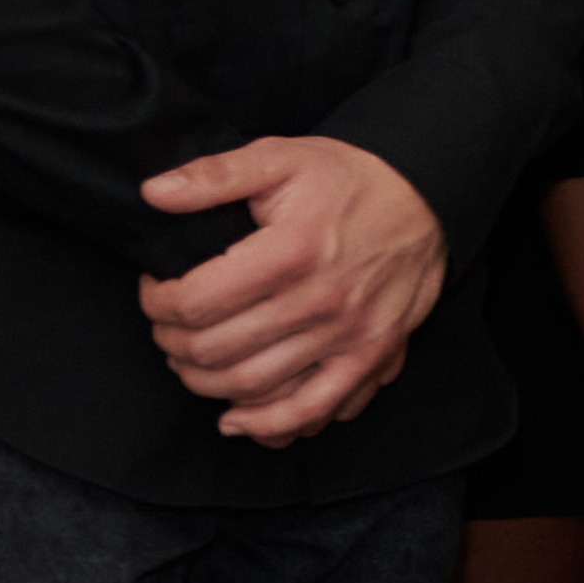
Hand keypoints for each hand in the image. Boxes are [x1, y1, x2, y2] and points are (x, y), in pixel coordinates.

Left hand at [136, 138, 447, 442]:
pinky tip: (236, 419)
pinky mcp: (371, 355)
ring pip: (250, 386)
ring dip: (204, 382)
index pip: (196, 302)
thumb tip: (154, 193)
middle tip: (168, 325)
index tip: (157, 289)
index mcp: (293, 250)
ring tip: (193, 359)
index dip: (158, 302)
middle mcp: (320, 299)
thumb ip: (215, 175)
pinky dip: (268, 425)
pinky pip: (313, 409)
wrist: (429, 195)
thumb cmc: (349, 178)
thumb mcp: (282, 157)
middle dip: (172, 342)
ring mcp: (348, 334)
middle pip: (214, 350)